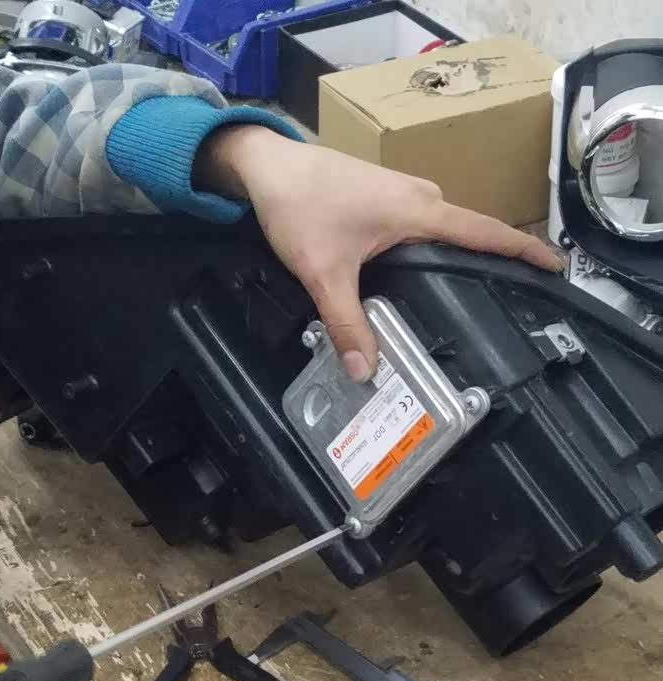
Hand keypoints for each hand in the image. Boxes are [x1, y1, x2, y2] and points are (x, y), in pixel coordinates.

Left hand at [201, 126, 562, 381]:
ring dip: (458, 258)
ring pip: (444, 232)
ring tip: (473, 297)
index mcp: (419, 211)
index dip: (524, 250)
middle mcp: (421, 197)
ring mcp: (404, 193)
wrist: (267, 166)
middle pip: (469, 235)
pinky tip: (423, 277)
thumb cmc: (299, 208)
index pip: (486, 232)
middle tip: (510, 303)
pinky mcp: (386, 197)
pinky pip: (422, 227)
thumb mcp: (324, 273)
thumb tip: (366, 371)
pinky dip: (431, 251)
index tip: (557, 265)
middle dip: (493, 264)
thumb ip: (346, 323)